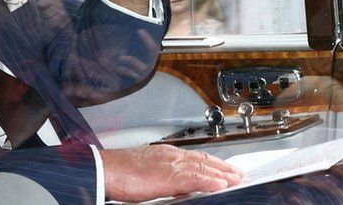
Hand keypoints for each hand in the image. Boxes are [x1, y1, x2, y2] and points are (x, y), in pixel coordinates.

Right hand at [100, 145, 243, 201]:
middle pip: (204, 161)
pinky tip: (221, 185)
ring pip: (204, 168)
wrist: (104, 169)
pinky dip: (210, 181)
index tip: (224, 169)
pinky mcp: (168, 176)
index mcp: (165, 154)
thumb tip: (177, 187)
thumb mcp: (146, 171)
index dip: (213, 163)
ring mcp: (170, 164)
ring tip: (236, 180)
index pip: (196, 157)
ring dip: (222, 174)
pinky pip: (195, 178)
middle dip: (223, 168)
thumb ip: (163, 176)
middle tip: (239, 174)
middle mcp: (171, 156)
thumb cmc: (117, 172)